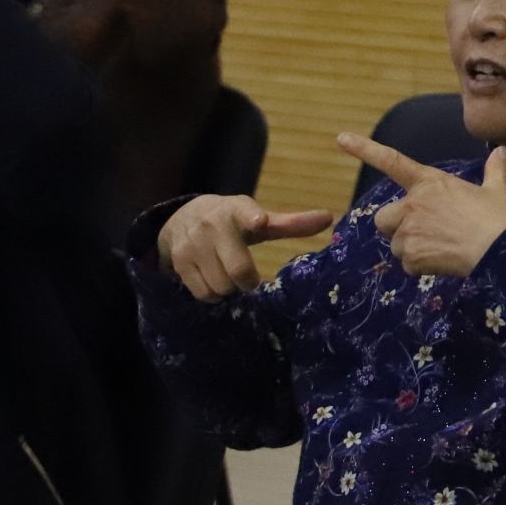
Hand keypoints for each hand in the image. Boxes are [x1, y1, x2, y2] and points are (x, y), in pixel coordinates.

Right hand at [156, 194, 334, 300]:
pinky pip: (203, 293)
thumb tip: (329, 217)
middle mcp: (212, 223)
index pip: (246, 213)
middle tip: (247, 277)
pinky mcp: (177, 261)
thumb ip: (291, 223)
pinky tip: (212, 278)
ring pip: (220, 286)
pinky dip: (212, 294)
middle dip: (247, 281)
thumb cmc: (232, 222)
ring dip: (229, 289)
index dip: (252, 218)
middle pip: (238, 271)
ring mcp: (192, 243)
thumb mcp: (259, 220)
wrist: (181, 219)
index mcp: (237, 210)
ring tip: (227, 274)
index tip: (259, 221)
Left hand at [340, 135, 505, 277]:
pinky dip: (421, 267)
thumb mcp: (497, 190)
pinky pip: (407, 265)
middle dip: (396, 226)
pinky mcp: (411, 256)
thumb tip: (502, 152)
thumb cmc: (497, 219)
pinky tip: (442, 263)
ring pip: (396, 244)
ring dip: (411, 248)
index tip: (341, 138)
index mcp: (429, 182)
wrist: (500, 252)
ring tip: (440, 249)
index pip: (392, 162)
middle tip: (422, 232)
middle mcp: (412, 203)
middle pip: (383, 218)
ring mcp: (409, 230)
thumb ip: (494, 170)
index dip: (365, 149)